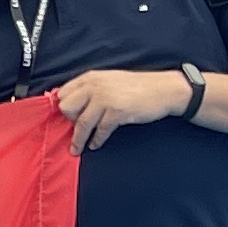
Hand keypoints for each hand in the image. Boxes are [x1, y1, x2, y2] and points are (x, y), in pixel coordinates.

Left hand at [55, 67, 192, 152]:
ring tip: (77, 148)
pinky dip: (96, 140)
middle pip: (67, 108)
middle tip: (77, 127)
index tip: (65, 118)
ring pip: (81, 123)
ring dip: (78, 139)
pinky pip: (100, 130)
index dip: (63, 107)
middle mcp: (94, 86)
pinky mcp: (117, 112)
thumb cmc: (138, 86)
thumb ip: (91, 89)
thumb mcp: (109, 80)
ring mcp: (105, 99)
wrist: (164, 89)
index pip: (63, 93)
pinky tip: (95, 145)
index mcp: (90, 77)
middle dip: (69, 120)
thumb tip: (74, 104)